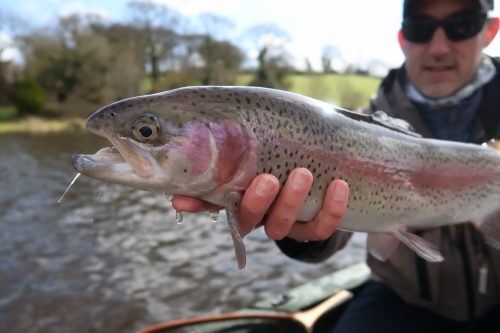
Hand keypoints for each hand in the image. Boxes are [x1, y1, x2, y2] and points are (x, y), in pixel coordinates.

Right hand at [171, 168, 348, 241]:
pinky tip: (338, 185)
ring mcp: (287, 224)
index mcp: (241, 203)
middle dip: (258, 201)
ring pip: (285, 226)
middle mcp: (262, 218)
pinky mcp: (314, 227)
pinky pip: (321, 227)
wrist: (314, 181)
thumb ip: (221, 173)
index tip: (183, 197)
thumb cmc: (274, 165)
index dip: (199, 204)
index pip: (216, 206)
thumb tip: (175, 194)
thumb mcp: (248, 165)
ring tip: (303, 173)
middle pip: (254, 220)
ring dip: (292, 202)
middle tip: (267, 178)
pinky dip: (331, 209)